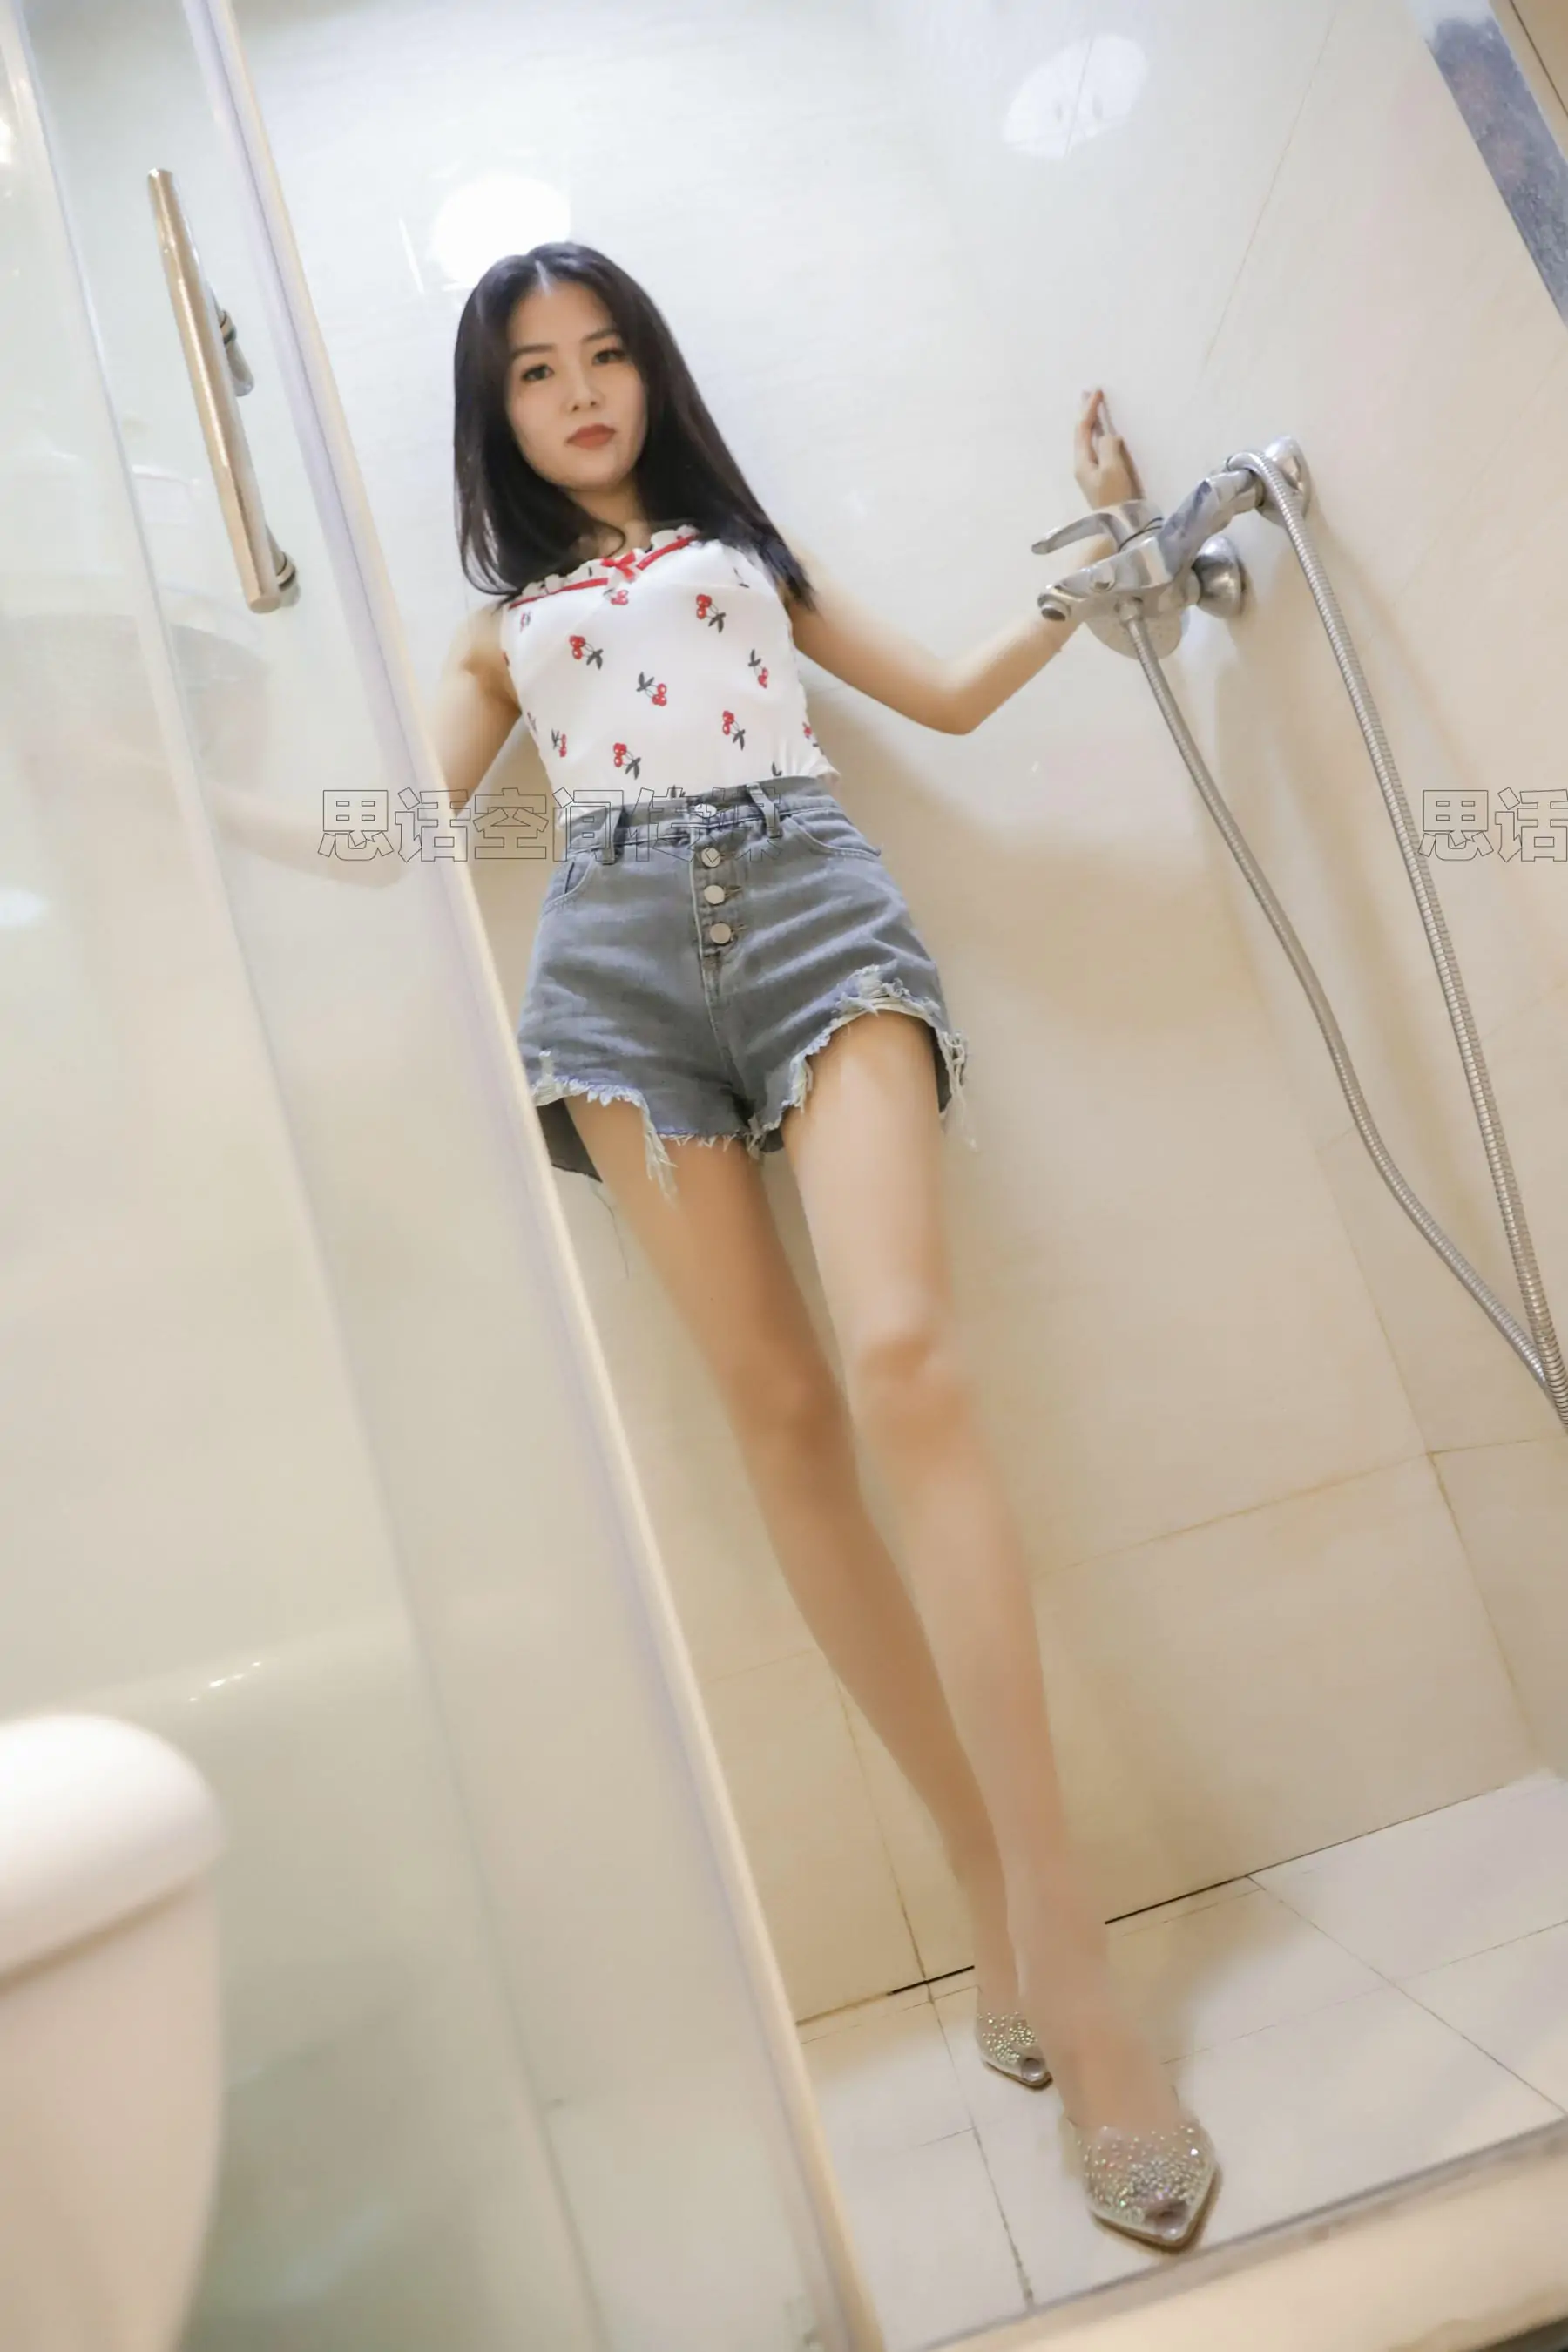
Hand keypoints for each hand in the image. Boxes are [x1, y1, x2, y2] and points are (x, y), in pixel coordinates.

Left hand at [1073, 387, 1142, 509]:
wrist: (1118, 526)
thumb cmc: (1115, 498)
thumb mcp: (1112, 469)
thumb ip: (1108, 447)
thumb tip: (1109, 436)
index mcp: (1082, 462)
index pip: (1083, 429)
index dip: (1090, 409)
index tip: (1097, 391)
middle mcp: (1083, 466)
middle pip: (1081, 434)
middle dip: (1085, 413)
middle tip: (1087, 393)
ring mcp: (1090, 473)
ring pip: (1088, 441)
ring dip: (1091, 423)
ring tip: (1093, 409)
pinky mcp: (1100, 478)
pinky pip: (1096, 449)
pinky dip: (1098, 435)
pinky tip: (1102, 434)